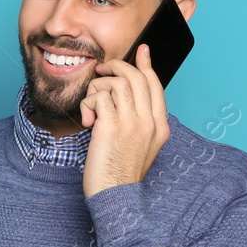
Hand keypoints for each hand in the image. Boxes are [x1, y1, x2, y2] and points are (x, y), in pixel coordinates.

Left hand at [79, 43, 169, 198]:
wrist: (116, 196)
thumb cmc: (122, 173)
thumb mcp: (142, 148)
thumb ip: (140, 124)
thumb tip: (126, 100)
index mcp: (160, 126)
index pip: (156, 86)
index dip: (147, 65)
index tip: (141, 51)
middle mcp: (149, 122)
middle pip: (135, 78)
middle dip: (115, 68)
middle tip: (101, 70)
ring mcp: (132, 123)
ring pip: (115, 84)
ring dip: (96, 90)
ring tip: (91, 108)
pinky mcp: (111, 126)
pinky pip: (98, 98)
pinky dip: (88, 104)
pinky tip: (87, 121)